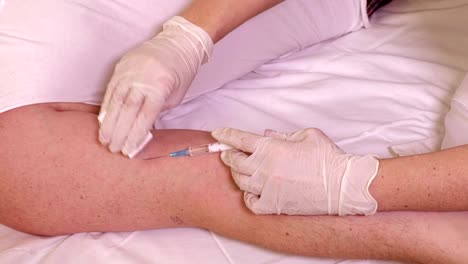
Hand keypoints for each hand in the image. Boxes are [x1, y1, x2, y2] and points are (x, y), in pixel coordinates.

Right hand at [98, 16, 212, 157]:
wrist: (177, 43)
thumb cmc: (180, 73)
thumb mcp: (176, 95)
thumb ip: (159, 110)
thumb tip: (141, 130)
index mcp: (160, 87)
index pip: (145, 116)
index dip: (135, 134)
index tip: (129, 150)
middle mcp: (142, 79)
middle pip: (128, 110)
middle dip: (119, 132)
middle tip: (112, 149)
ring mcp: (129, 72)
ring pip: (115, 100)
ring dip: (109, 122)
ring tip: (104, 139)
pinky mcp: (121, 67)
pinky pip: (111, 89)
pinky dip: (106, 106)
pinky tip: (103, 120)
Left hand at [211, 128, 378, 215]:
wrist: (342, 184)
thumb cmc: (327, 157)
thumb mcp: (307, 134)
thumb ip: (283, 134)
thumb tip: (268, 133)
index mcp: (270, 147)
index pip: (238, 139)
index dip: (225, 134)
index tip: (218, 133)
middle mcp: (264, 168)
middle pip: (234, 160)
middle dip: (228, 154)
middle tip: (228, 152)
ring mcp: (267, 188)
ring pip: (240, 181)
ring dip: (236, 173)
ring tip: (240, 170)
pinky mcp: (274, 204)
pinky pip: (251, 202)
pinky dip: (247, 197)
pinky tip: (250, 192)